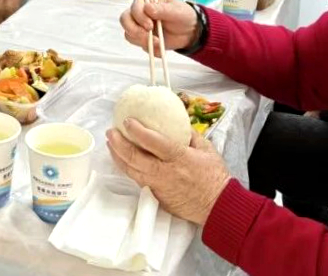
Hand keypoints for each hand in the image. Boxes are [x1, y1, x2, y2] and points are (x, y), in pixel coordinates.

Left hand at [107, 120, 231, 224]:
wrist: (217, 206)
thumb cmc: (214, 177)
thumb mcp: (207, 150)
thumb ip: (190, 135)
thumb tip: (177, 123)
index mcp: (179, 158)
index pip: (153, 142)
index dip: (137, 131)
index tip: (127, 121)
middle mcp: (165, 172)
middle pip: (134, 158)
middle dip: (118, 143)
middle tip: (111, 132)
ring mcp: (158, 186)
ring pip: (131, 171)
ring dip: (118, 156)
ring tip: (111, 144)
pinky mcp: (156, 196)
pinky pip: (138, 180)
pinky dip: (128, 168)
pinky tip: (123, 161)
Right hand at [120, 0, 198, 55]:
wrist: (190, 32)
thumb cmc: (182, 16)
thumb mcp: (176, 10)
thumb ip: (162, 9)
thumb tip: (147, 8)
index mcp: (146, 2)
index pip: (134, 7)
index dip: (139, 17)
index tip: (150, 26)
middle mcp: (139, 13)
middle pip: (125, 20)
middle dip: (135, 30)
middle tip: (149, 37)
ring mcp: (139, 27)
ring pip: (129, 34)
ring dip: (142, 41)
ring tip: (159, 43)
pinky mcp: (142, 39)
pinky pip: (139, 46)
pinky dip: (149, 49)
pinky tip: (160, 48)